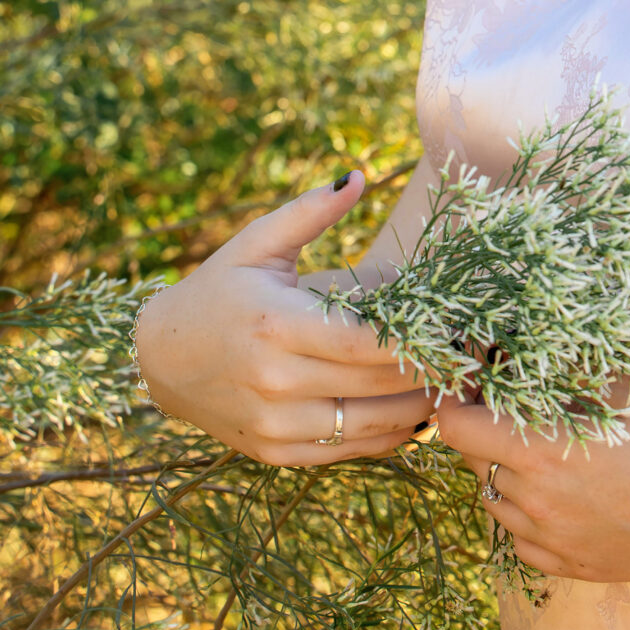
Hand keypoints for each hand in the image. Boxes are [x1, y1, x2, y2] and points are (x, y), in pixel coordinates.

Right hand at [135, 172, 436, 464]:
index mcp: (275, 325)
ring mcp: (276, 424)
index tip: (456, 327)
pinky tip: (411, 408)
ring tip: (449, 382)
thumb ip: (310, 211)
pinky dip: (389, 434)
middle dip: (430, 371)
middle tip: (467, 354)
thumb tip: (357, 177)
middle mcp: (275, 381)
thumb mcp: (257, 244)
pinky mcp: (277, 452)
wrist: (161, 358)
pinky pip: (350, 450)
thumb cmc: (218, 290)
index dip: (419, 341)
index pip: (367, 344)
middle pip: (378, 385)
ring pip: (372, 426)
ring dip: (418, 407)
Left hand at [437, 380, 629, 583]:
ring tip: (544, 448)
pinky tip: (560, 493)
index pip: (452, 425)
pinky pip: (523, 540)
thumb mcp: (625, 382)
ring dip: (504, 471)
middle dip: (484, 427)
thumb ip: (564, 367)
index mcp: (538, 450)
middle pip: (472, 459)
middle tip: (515, 406)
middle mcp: (534, 501)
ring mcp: (551, 541)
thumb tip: (516, 348)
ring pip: (496, 501)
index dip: (455, 397)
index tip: (474, 381)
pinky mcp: (572, 567)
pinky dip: (528, 514)